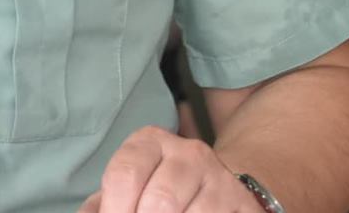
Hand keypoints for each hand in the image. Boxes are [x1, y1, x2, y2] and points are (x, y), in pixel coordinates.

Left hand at [80, 127, 260, 211]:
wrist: (218, 184)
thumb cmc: (158, 187)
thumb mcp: (130, 184)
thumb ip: (103, 203)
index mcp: (150, 142)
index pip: (124, 175)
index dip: (115, 209)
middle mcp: (188, 153)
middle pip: (160, 202)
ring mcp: (221, 178)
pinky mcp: (245, 204)